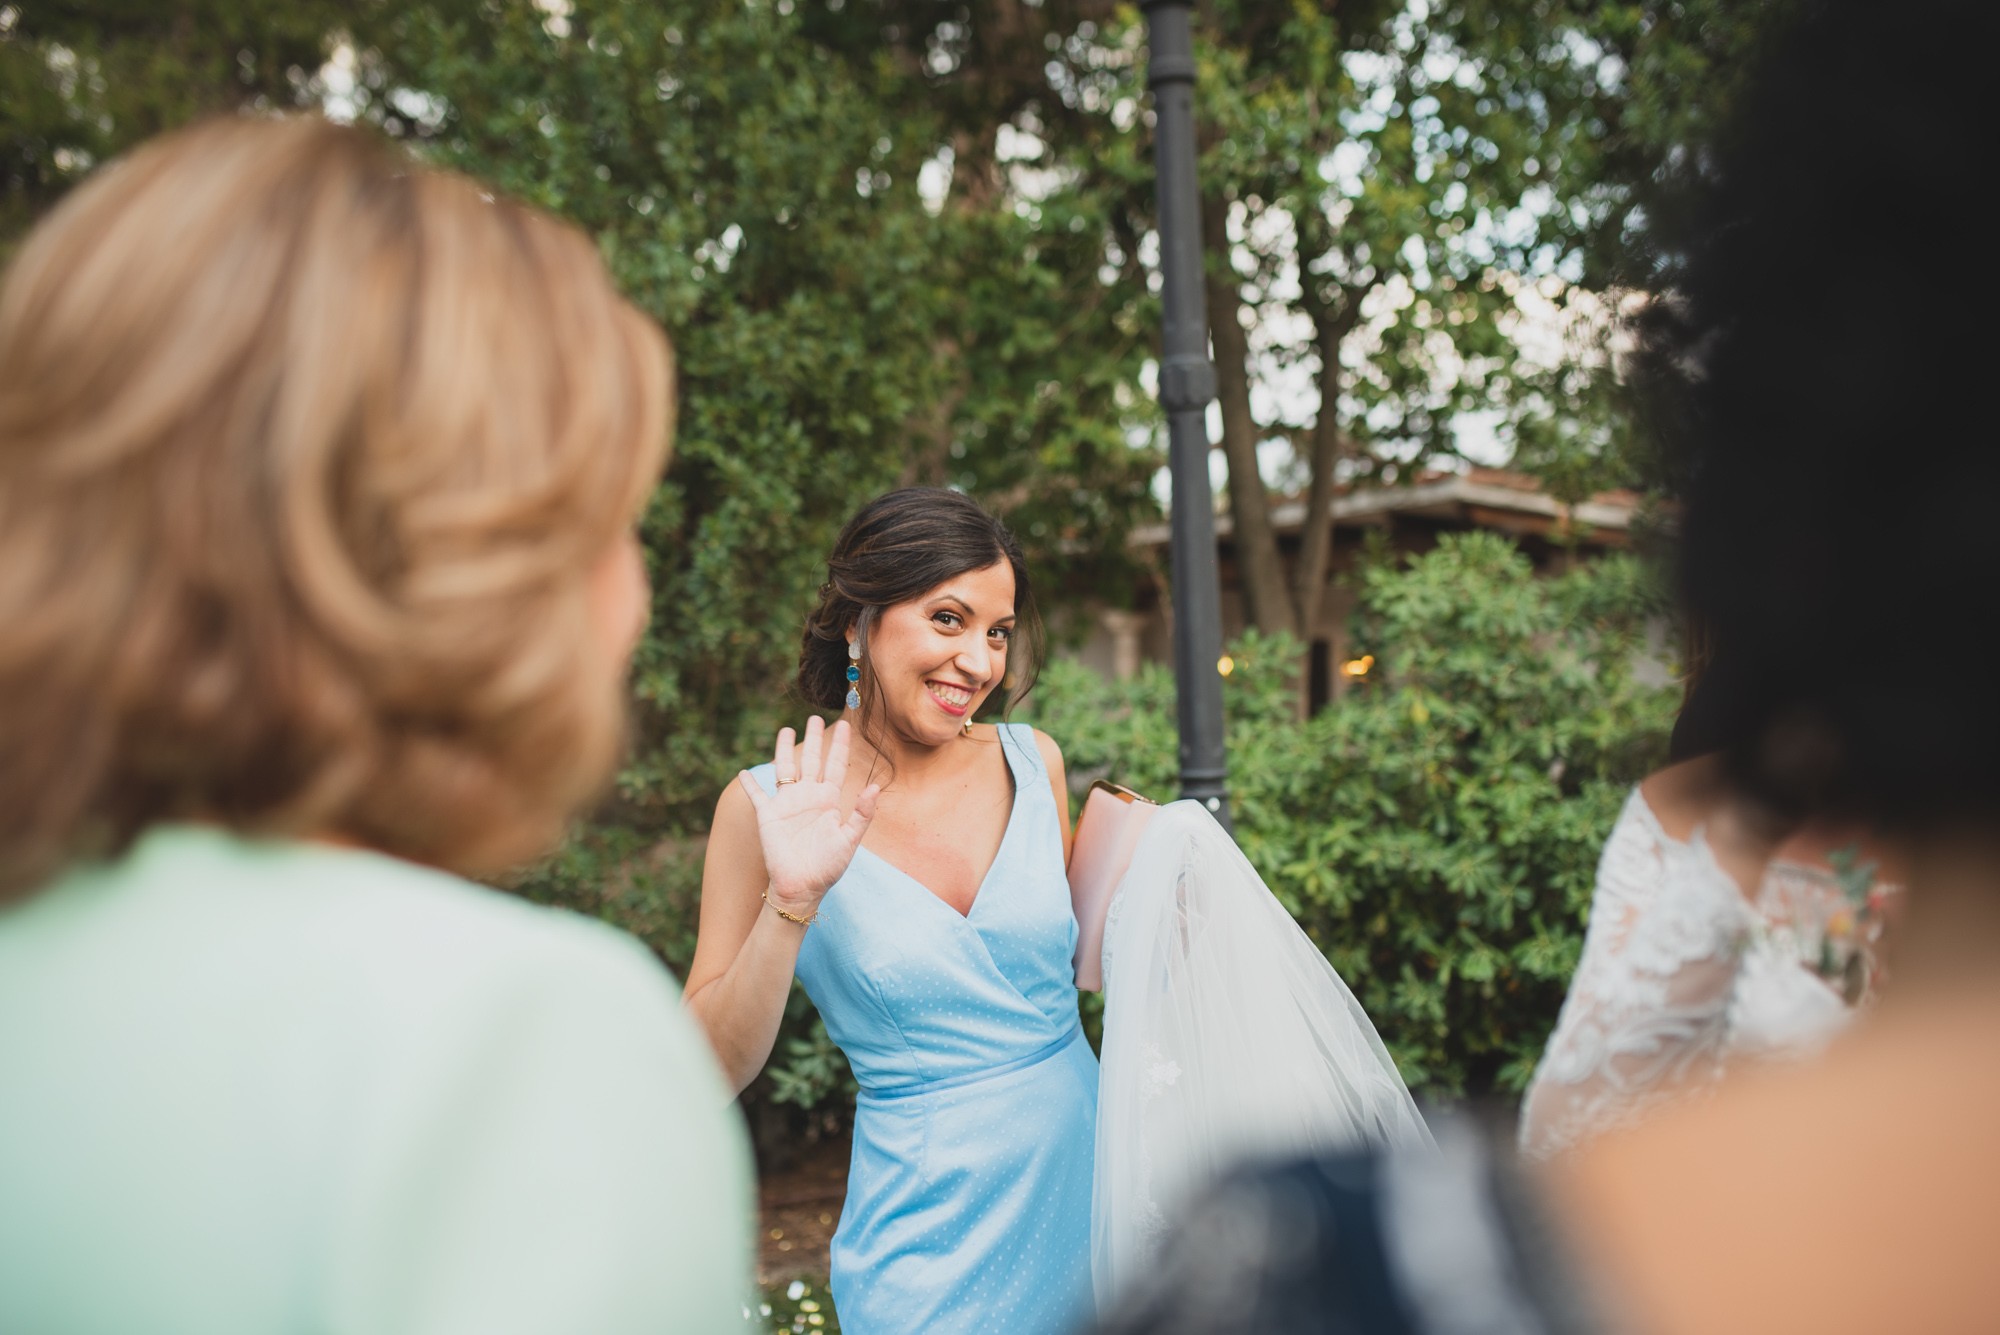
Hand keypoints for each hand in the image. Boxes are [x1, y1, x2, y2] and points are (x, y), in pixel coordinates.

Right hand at [737, 716, 880, 916]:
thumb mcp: (849, 840)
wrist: (802, 887)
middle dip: (813, 739)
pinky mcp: (768, 816)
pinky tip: (745, 772)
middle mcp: (808, 797)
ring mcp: (787, 804)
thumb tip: (875, 788)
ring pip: (785, 769)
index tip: (845, 726)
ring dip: (784, 750)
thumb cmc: (828, 866)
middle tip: (814, 717)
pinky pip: (757, 796)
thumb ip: (862, 814)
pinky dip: (751, 784)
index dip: (840, 746)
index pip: (836, 766)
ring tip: (785, 730)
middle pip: (811, 760)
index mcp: (829, 800)